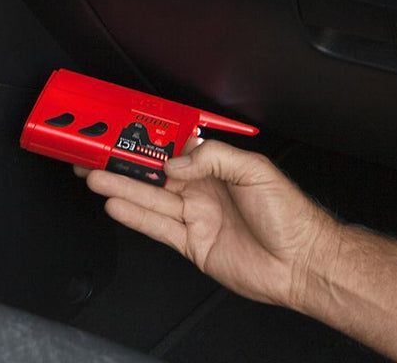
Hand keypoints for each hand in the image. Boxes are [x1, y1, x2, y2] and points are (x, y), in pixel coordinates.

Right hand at [79, 141, 338, 310]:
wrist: (305, 264)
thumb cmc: (291, 216)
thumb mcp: (256, 171)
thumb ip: (213, 159)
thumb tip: (177, 161)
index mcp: (217, 167)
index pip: (173, 149)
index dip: (147, 141)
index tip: (122, 132)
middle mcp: (202, 189)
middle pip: (154, 174)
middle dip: (123, 164)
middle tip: (94, 155)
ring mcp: (196, 217)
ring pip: (150, 198)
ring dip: (120, 187)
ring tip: (92, 177)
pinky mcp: (193, 244)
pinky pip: (157, 227)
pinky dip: (135, 216)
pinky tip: (115, 205)